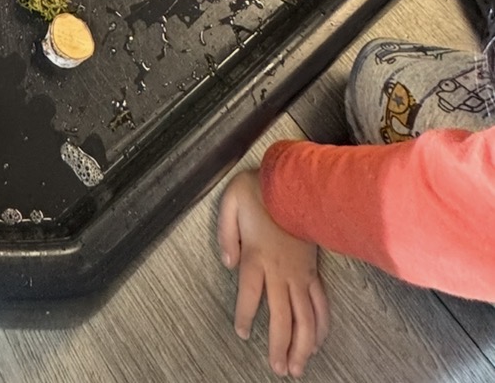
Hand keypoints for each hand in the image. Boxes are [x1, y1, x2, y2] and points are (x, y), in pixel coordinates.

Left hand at [218, 170, 329, 377]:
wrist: (292, 181)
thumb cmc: (258, 191)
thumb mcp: (229, 203)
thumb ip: (225, 235)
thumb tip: (227, 263)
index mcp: (257, 256)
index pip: (250, 296)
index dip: (246, 316)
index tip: (243, 333)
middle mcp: (280, 271)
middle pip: (282, 317)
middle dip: (279, 345)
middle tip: (277, 368)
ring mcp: (300, 273)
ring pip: (305, 317)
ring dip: (302, 345)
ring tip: (296, 367)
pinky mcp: (312, 271)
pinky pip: (320, 304)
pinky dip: (320, 326)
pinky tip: (317, 343)